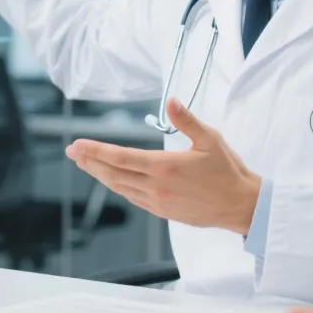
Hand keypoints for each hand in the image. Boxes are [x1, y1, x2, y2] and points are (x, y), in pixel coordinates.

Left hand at [65, 98, 260, 234]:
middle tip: (72, 151)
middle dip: (90, 162)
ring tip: (85, 162)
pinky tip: (112, 178)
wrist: (239, 206)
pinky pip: (132, 197)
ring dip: (100, 174)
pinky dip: (117, 186)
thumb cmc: (227, 171)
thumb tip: (171, 100)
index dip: (96, 151)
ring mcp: (157, 202)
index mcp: (165, 167)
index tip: (78, 144)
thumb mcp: (210, 139)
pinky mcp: (162, 212)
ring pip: (120, 187)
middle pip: (113, 174)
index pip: (121, 158)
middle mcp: (156, 187)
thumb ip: (187, 121)